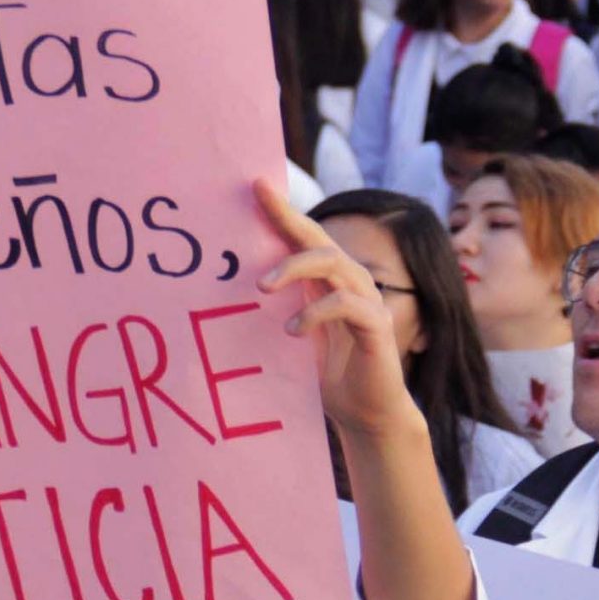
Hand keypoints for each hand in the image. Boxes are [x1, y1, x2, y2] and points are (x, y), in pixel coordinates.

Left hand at [254, 177, 418, 439]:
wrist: (365, 415)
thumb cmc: (325, 374)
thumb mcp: (291, 337)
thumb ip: (273, 312)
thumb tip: (221, 295)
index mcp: (327, 281)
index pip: (305, 237)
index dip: (283, 210)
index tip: (256, 184)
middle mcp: (350, 282)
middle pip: (320, 239)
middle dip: (288, 218)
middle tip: (257, 201)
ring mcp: (367, 301)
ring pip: (335, 263)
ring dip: (295, 269)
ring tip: (262, 287)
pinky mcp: (377, 326)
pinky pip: (348, 305)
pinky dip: (317, 312)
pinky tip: (293, 329)